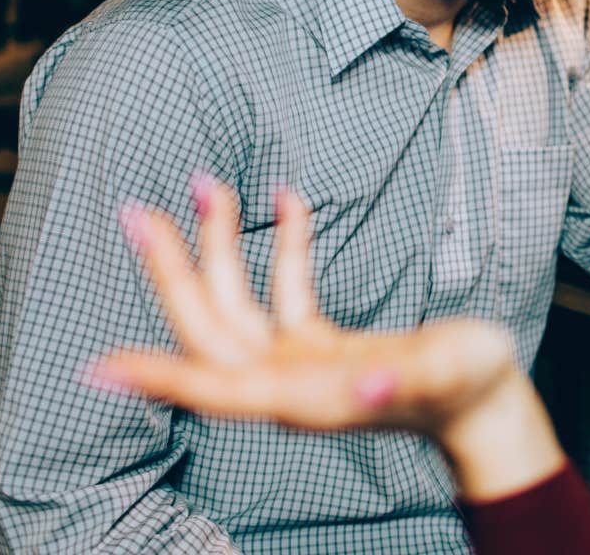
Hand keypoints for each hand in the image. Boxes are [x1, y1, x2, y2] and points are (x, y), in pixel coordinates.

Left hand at [90, 175, 565, 499]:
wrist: (488, 407)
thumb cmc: (470, 391)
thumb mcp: (444, 376)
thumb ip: (402, 380)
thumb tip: (369, 381)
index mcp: (305, 396)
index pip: (216, 385)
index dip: (159, 376)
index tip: (100, 364)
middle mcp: (290, 384)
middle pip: (210, 330)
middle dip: (173, 272)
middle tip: (139, 212)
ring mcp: (300, 365)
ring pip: (237, 306)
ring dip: (217, 248)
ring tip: (209, 183)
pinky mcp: (321, 347)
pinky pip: (284, 293)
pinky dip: (282, 246)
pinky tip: (287, 200)